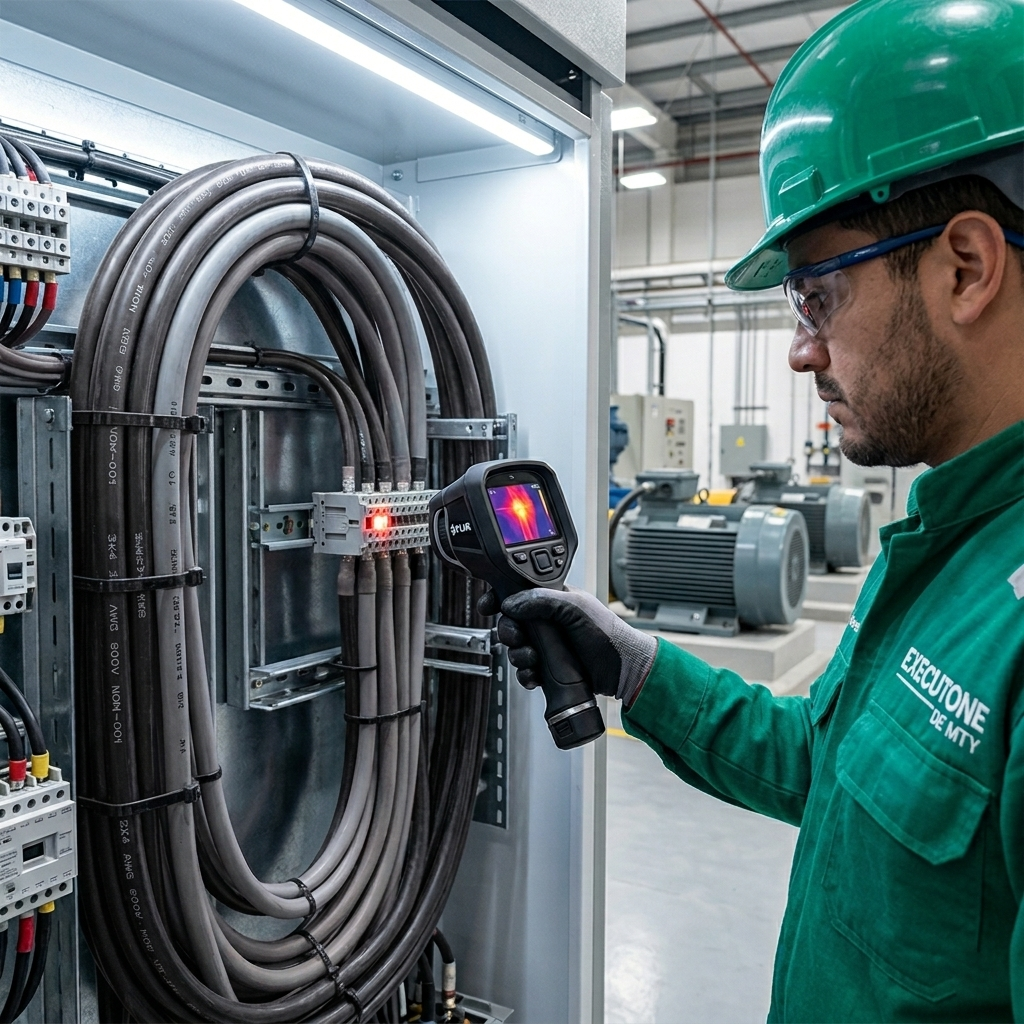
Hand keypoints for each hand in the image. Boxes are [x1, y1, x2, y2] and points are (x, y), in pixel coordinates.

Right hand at [478, 588, 656, 703]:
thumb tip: (511, 603)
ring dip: (518, 656)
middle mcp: (546, 622)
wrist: (622, 669)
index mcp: (551, 600)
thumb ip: (542, 600)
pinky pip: (525, 671)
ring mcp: (546, 646)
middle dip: (509, 632)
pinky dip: (526, 675)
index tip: (489, 606)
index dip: (499, 599)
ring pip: (515, 649)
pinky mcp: (548, 668)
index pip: (516, 594)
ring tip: (533, 658)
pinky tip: (536, 675)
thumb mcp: (575, 608)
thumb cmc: (607, 633)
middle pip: (511, 624)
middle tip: (518, 637)